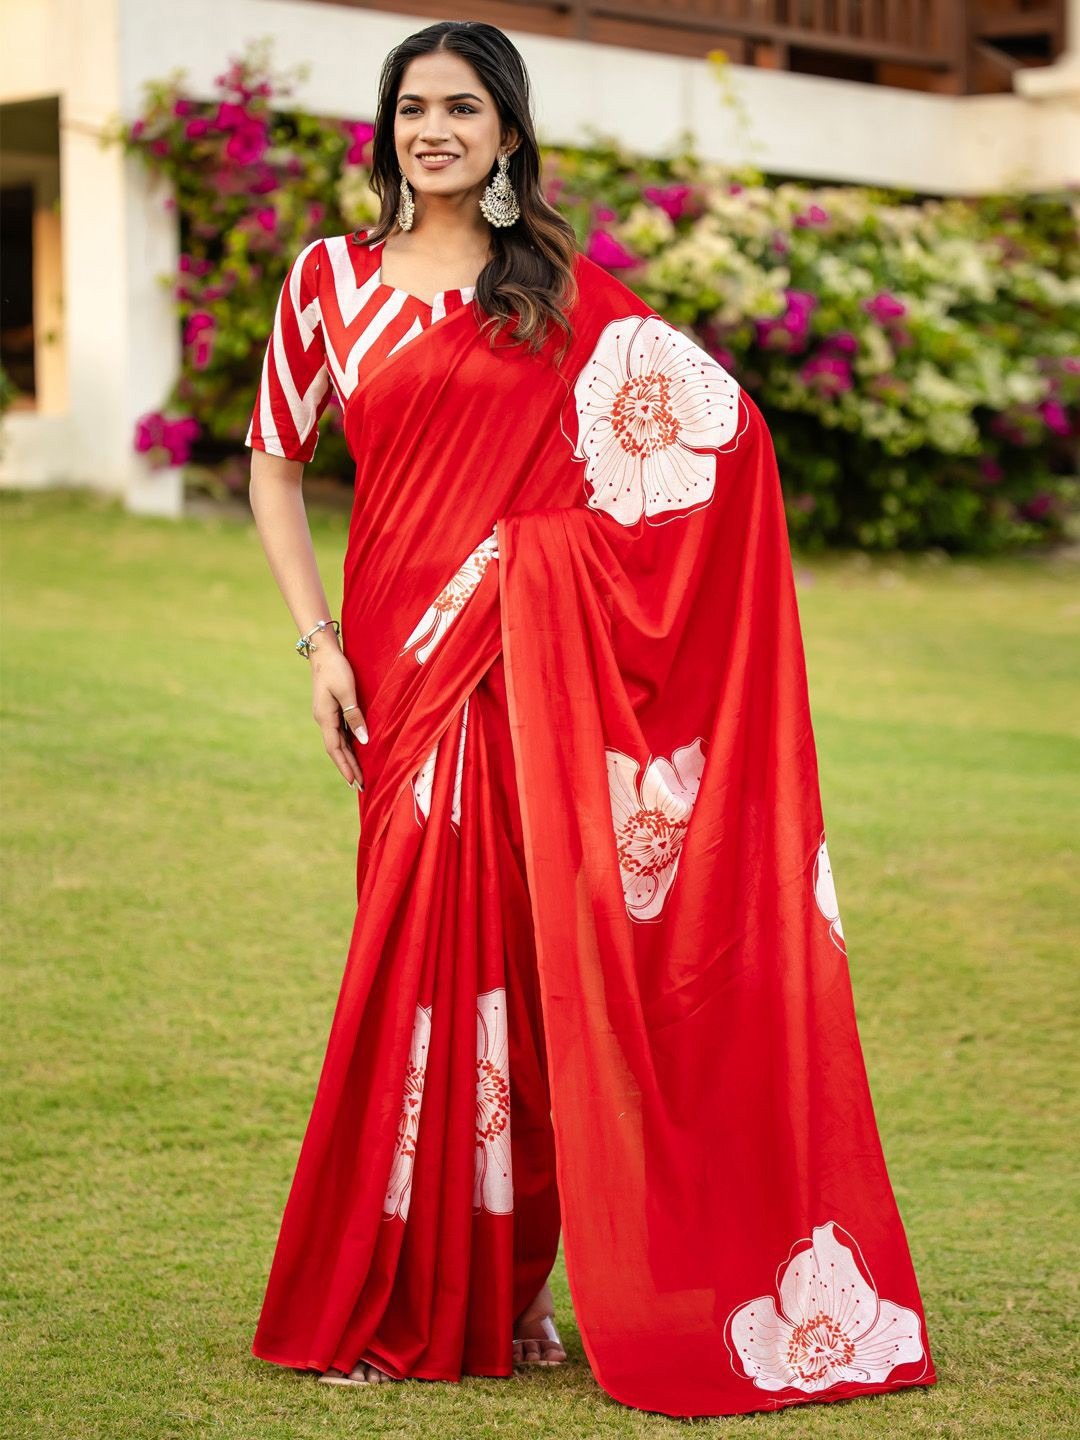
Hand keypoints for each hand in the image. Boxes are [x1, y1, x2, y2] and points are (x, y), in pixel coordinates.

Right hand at [311, 643, 367, 790]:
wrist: (322, 651)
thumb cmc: (336, 668)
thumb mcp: (346, 691)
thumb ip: (354, 715)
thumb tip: (362, 740)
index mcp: (324, 717)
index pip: (335, 749)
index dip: (345, 766)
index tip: (354, 782)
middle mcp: (323, 719)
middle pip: (336, 749)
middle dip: (348, 768)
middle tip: (360, 786)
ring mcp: (326, 714)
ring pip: (338, 742)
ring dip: (348, 758)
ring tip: (358, 774)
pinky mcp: (331, 708)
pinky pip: (340, 732)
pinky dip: (348, 744)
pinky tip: (356, 750)